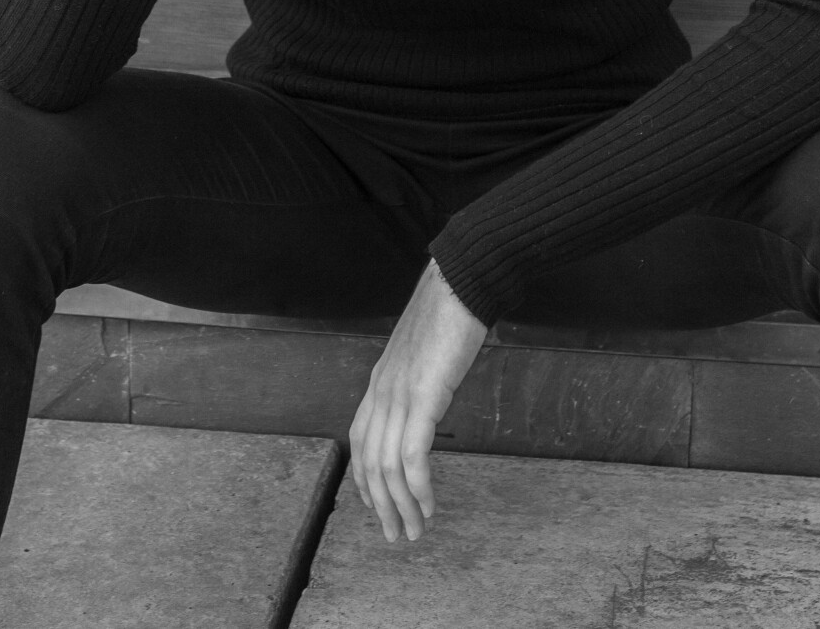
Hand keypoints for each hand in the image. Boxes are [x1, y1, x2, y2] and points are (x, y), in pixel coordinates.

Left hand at [349, 258, 486, 542]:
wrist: (459, 283)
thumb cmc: (450, 311)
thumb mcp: (424, 352)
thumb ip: (419, 377)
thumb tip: (428, 397)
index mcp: (380, 379)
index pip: (360, 439)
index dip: (365, 478)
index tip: (379, 507)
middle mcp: (381, 390)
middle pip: (370, 461)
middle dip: (382, 505)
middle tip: (398, 535)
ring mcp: (399, 393)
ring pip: (388, 464)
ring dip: (401, 505)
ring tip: (416, 531)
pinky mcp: (422, 396)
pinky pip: (412, 454)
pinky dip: (417, 486)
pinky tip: (428, 505)